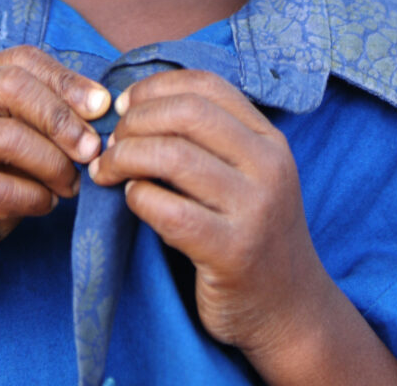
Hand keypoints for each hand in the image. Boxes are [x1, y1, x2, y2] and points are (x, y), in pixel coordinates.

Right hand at [0, 45, 109, 300]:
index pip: (21, 60)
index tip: (102, 108)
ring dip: (53, 163)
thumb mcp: (19, 143)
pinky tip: (43, 205)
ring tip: (69, 185)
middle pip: (13, 86)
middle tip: (91, 150)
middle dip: (61, 118)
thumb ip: (47, 118)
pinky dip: (33, 198)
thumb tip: (100, 105)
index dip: (67, 80)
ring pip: (8, 137)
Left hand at [87, 70, 334, 373]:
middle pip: (188, 113)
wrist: (289, 309)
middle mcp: (268, 166)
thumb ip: (210, 140)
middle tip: (111, 141)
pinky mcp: (232, 252)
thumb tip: (133, 106)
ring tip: (107, 170)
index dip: (156, 87)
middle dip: (136, 121)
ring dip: (125, 157)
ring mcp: (254, 209)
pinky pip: (169, 211)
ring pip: (174, 157)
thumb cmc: (252, 232)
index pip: (207, 85)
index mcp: (269, 139)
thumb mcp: (248, 175)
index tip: (125, 105)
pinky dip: (138, 198)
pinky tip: (132, 201)